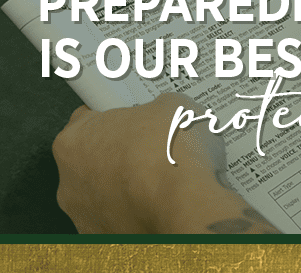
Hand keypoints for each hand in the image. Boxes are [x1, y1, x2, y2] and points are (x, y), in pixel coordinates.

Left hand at [53, 93, 279, 232]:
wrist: (187, 204)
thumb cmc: (172, 155)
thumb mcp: (174, 106)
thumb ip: (158, 109)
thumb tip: (166, 114)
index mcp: (73, 140)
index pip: (89, 119)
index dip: (117, 114)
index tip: (135, 115)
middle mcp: (70, 180)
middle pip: (96, 158)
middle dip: (124, 152)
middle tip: (158, 146)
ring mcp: (87, 214)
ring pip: (109, 192)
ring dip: (133, 185)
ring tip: (171, 177)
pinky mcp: (109, 237)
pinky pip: (125, 217)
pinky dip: (143, 210)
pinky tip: (169, 200)